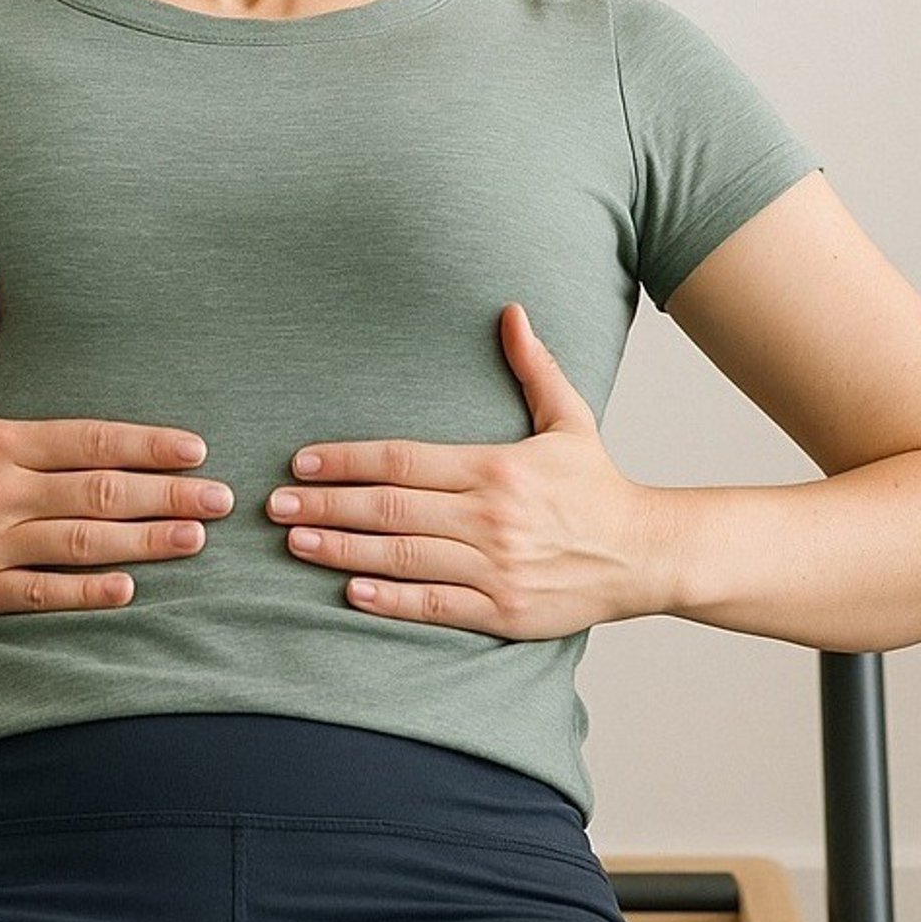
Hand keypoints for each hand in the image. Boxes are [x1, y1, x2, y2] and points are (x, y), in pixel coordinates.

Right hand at [0, 269, 230, 619]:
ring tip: (195, 539)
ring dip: (145, 542)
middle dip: (167, 496)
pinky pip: (42, 594)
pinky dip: (87, 593)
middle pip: (99, 494)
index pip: (88, 440)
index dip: (146, 444)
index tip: (193, 448)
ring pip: (81, 544)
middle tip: (222, 500)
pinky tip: (130, 588)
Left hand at [266, 304, 668, 638]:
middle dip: (327, 506)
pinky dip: (390, 600)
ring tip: (295, 543)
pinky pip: (436, 605)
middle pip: (391, 509)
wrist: (646, 553)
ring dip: (343, 551)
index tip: (301, 462)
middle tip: (274, 505)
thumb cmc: (597, 485)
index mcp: (496, 467)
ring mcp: (496, 567)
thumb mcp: (568, 418)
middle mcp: (490, 517)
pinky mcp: (503, 611)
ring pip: (403, 558)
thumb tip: (511, 310)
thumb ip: (533, 366)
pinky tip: (350, 590)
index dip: (346, 461)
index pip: (403, 460)